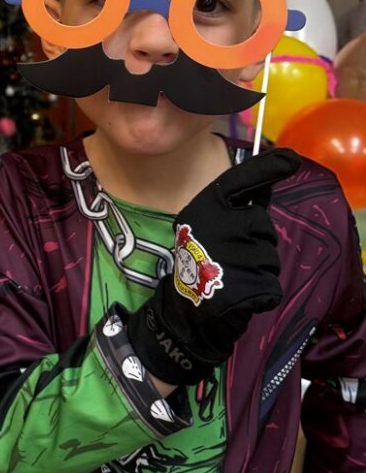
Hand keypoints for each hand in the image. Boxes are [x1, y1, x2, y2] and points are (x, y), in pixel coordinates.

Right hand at [127, 148, 299, 385]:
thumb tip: (263, 191)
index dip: (268, 168)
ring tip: (231, 278)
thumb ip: (230, 212)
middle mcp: (223, 225)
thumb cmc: (192, 266)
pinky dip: (260, 294)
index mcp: (207, 208)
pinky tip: (239, 296)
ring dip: (258, 269)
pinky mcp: (250, 284)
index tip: (290, 158)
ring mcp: (237, 254)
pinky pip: (271, 285)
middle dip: (255, 242)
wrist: (182, 314)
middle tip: (229, 257)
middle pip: (263, 225)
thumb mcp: (203, 227)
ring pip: (269, 256)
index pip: (241, 180)